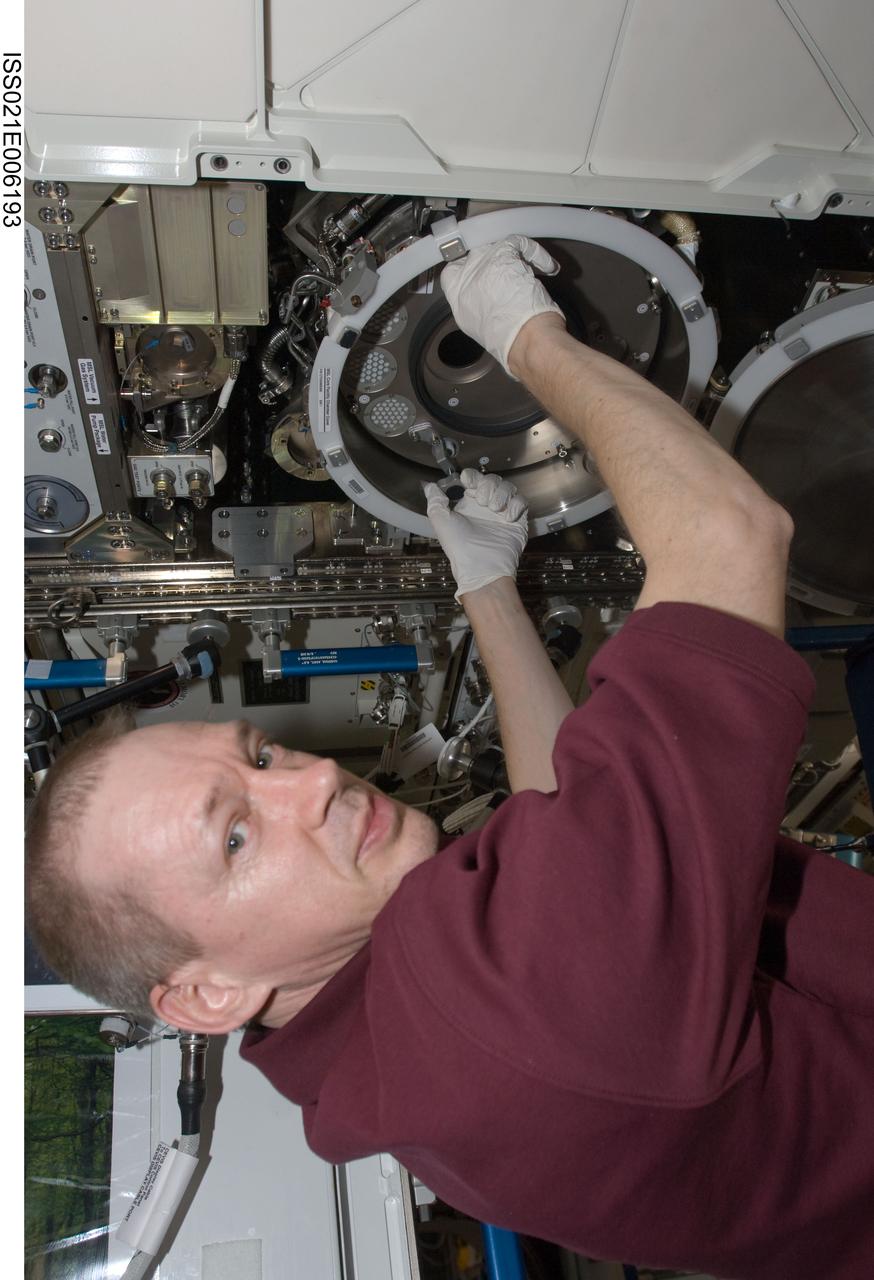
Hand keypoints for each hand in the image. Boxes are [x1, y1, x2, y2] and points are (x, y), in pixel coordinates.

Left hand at [425, 470, 527, 600]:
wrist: (481, 566)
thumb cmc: (460, 548)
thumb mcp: (441, 521)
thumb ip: (435, 501)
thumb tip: (430, 487)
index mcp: (468, 505)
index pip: (473, 479)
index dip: (472, 476)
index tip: (467, 481)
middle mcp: (485, 508)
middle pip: (492, 480)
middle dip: (487, 485)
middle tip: (482, 500)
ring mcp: (502, 514)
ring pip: (508, 488)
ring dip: (501, 494)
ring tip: (494, 509)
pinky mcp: (517, 521)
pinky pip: (521, 501)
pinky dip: (515, 505)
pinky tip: (506, 517)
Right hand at [440, 235, 565, 373]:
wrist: (526, 341)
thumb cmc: (514, 344)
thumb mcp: (487, 330)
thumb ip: (484, 309)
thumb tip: (495, 301)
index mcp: (460, 305)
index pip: (451, 275)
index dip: (468, 270)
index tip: (485, 274)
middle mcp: (467, 283)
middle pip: (474, 257)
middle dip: (494, 262)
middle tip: (512, 271)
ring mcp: (482, 267)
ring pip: (495, 247)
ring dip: (516, 256)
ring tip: (533, 270)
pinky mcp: (502, 255)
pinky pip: (518, 242)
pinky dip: (536, 252)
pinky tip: (547, 266)